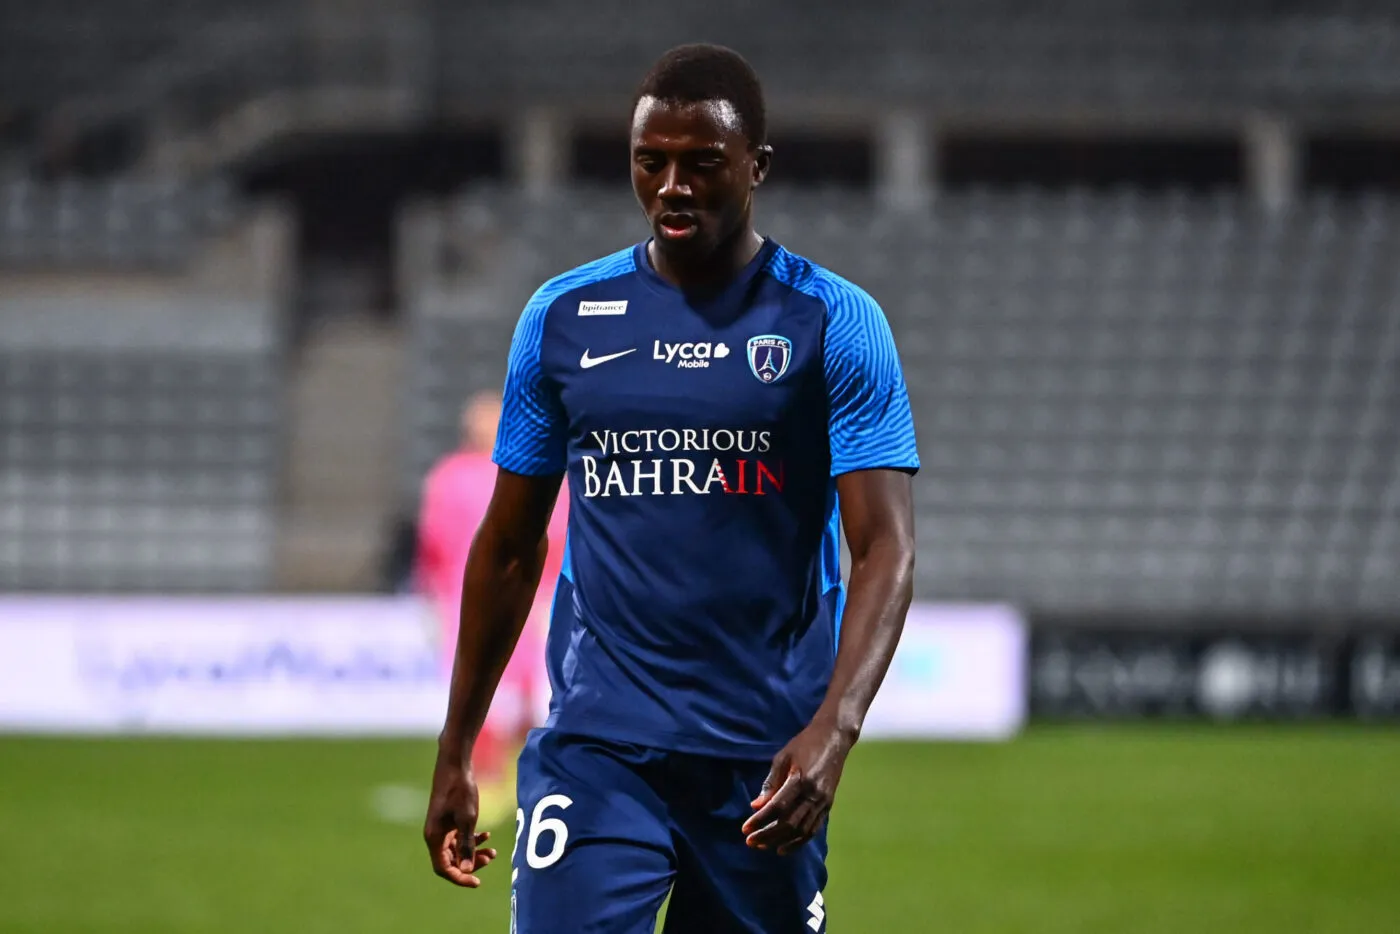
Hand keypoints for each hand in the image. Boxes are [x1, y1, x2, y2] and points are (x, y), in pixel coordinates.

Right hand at [424, 747, 498, 886]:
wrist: (454, 764)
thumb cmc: (460, 790)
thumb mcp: (467, 819)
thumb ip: (466, 846)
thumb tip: (466, 871)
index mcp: (434, 838)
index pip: (444, 869)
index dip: (460, 878)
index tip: (477, 882)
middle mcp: (435, 835)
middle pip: (450, 861)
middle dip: (470, 864)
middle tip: (490, 858)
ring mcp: (441, 828)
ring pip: (456, 850)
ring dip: (473, 853)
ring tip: (492, 851)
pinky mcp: (448, 820)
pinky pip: (458, 838)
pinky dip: (472, 840)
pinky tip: (486, 836)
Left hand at [742, 716, 853, 855]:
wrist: (834, 738)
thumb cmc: (804, 744)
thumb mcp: (783, 758)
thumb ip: (770, 783)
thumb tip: (756, 806)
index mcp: (800, 779)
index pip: (777, 807)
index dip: (760, 821)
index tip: (745, 830)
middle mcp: (814, 794)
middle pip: (789, 823)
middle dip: (768, 835)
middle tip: (751, 842)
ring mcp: (823, 801)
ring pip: (802, 830)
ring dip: (782, 841)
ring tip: (764, 847)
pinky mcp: (829, 805)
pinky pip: (813, 829)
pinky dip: (799, 841)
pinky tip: (784, 847)